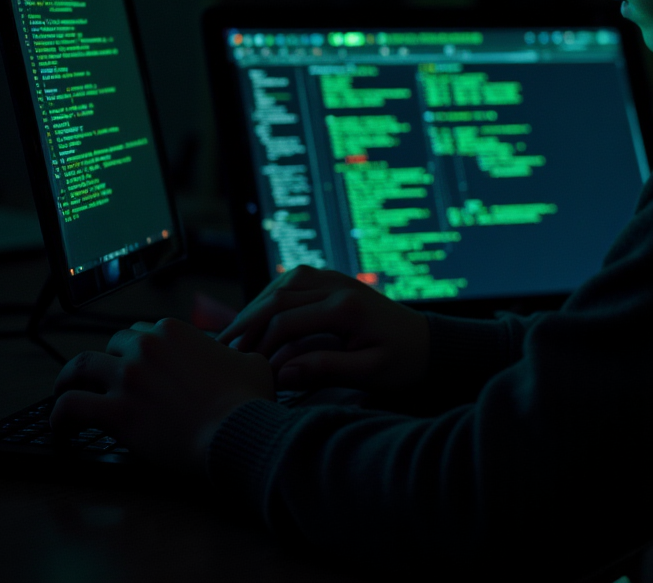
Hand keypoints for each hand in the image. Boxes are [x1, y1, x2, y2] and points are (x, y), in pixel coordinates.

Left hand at [51, 318, 274, 473]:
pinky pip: (71, 407)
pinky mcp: (117, 412)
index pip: (142, 330)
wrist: (236, 431)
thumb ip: (236, 353)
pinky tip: (62, 426)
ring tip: (65, 392)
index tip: (136, 364)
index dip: (137, 347)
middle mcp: (146, 347)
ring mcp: (129, 378)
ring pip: (80, 367)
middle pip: (111, 344)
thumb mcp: (252, 361)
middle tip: (105, 380)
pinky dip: (60, 415)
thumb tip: (238, 359)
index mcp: (174, 331)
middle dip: (108, 360)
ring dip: (69, 379)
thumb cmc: (246, 399)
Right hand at [216, 265, 429, 392]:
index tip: (245, 367)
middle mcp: (339, 286)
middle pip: (280, 296)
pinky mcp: (336, 282)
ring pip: (285, 283)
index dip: (261, 343)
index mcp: (346, 308)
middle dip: (248, 321)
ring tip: (236, 333)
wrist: (428, 342)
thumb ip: (326, 369)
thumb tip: (282, 373)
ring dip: (257, 305)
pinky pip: (296, 281)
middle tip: (223, 347)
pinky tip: (261, 317)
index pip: (287, 320)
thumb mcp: (369, 372)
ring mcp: (337, 280)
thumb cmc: (403, 361)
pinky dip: (273, 296)